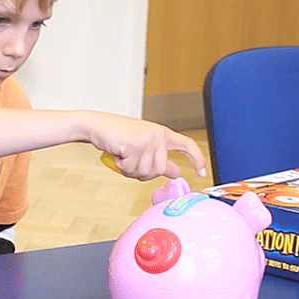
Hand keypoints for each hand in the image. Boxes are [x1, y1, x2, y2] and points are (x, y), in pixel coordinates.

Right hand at [87, 112, 206, 180]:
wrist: (96, 125)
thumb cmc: (116, 135)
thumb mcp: (142, 145)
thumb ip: (160, 159)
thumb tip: (176, 172)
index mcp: (162, 133)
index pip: (187, 144)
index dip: (197, 158)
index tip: (202, 172)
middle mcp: (157, 134)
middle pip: (160, 169)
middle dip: (143, 172)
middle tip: (130, 160)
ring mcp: (147, 139)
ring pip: (145, 172)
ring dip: (130, 169)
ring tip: (123, 155)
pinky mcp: (135, 144)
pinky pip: (131, 169)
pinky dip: (121, 166)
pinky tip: (117, 153)